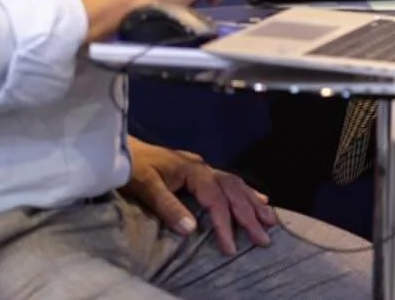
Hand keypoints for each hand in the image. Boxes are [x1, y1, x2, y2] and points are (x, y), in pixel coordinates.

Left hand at [123, 139, 277, 255]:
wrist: (123, 148)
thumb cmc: (134, 167)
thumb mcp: (147, 187)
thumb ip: (168, 207)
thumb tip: (191, 230)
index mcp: (194, 171)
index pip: (215, 200)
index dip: (224, 224)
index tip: (231, 246)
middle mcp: (204, 168)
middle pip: (233, 192)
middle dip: (250, 216)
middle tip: (264, 238)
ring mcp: (204, 168)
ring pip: (237, 185)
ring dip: (254, 204)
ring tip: (271, 220)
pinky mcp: (201, 171)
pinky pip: (231, 181)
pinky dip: (247, 192)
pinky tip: (259, 198)